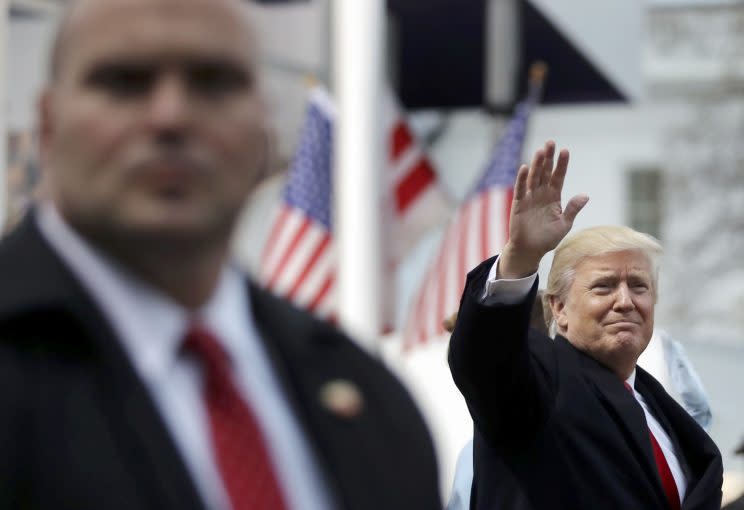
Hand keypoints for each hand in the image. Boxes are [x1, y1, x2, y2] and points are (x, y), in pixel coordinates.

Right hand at [498, 140, 588, 278]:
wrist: (530, 250)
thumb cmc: (547, 238)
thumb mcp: (564, 224)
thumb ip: (573, 209)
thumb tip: (585, 195)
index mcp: (554, 197)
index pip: (558, 176)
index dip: (562, 164)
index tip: (565, 151)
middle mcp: (541, 194)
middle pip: (545, 172)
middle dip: (548, 158)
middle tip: (550, 142)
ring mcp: (529, 198)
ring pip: (534, 177)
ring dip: (537, 164)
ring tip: (540, 151)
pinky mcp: (519, 204)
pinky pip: (520, 189)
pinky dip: (522, 179)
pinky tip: (525, 168)